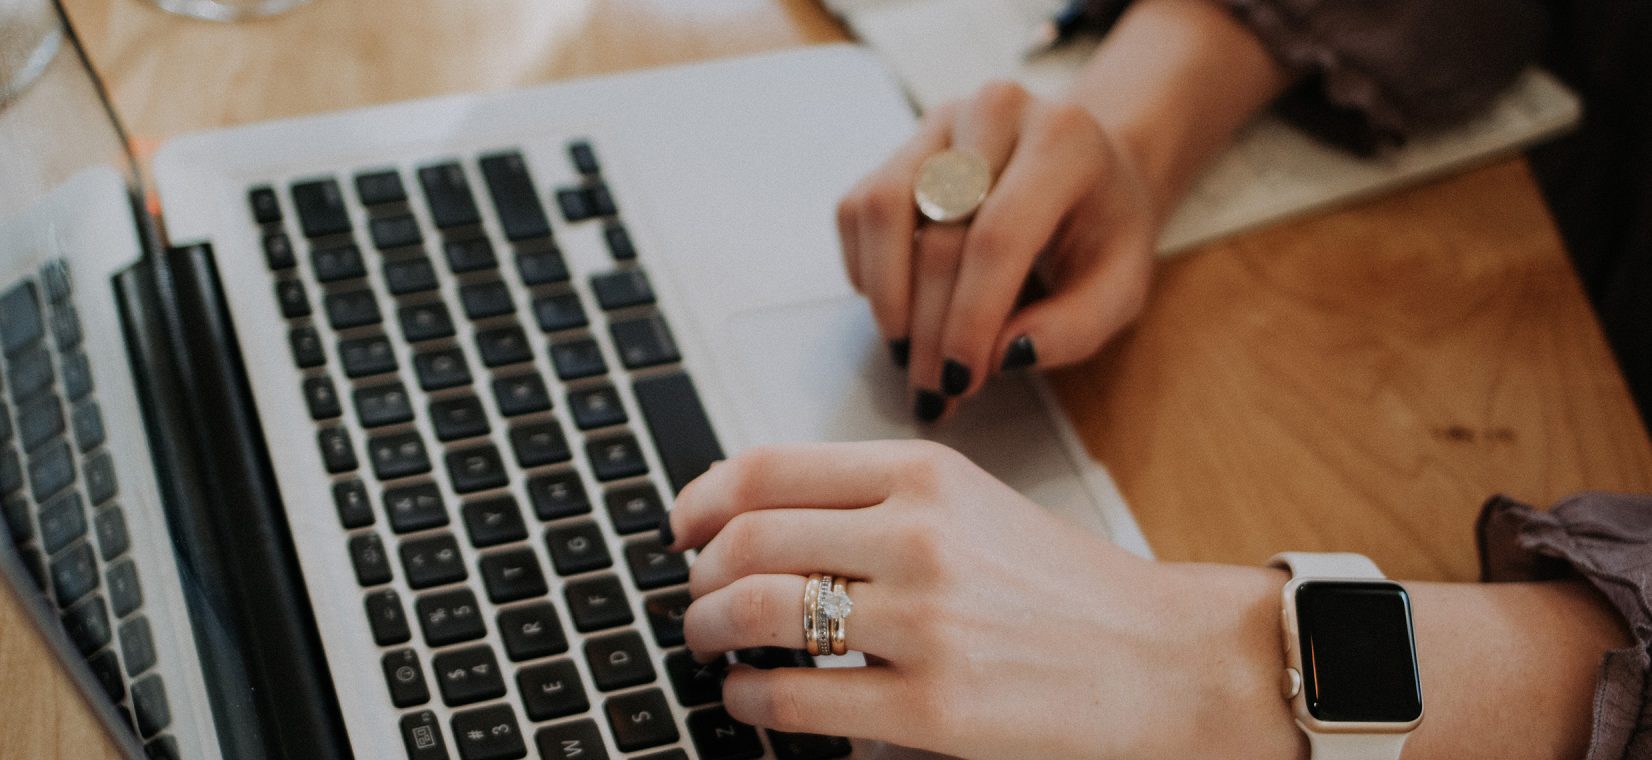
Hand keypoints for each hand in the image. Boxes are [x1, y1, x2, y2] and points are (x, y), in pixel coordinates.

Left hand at [663, 441, 1301, 759]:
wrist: (1167, 660)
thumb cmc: (1068, 590)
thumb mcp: (975, 507)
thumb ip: (876, 502)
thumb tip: (758, 517)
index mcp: (927, 475)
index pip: (768, 467)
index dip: (701, 499)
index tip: (682, 526)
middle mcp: (921, 537)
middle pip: (749, 540)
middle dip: (698, 576)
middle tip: (695, 599)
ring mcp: (926, 624)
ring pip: (759, 614)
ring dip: (710, 632)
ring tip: (712, 646)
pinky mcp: (934, 710)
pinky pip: (797, 701)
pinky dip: (750, 701)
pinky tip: (753, 701)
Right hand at [836, 82, 1156, 420]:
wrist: (1088, 167)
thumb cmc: (1103, 230)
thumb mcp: (1119, 287)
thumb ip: (1074, 328)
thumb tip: (1002, 356)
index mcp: (1064, 140)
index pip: (998, 236)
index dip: (970, 317)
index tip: (960, 381)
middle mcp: (996, 112)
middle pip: (939, 234)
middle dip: (930, 328)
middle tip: (933, 391)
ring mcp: (941, 121)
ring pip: (882, 209)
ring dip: (886, 297)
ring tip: (906, 352)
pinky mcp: (902, 144)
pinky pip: (858, 209)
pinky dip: (866, 268)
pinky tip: (899, 306)